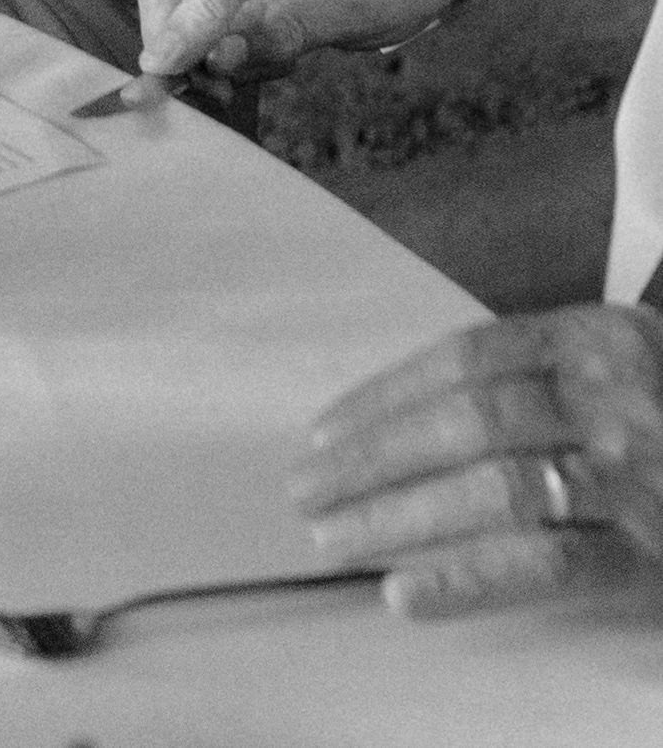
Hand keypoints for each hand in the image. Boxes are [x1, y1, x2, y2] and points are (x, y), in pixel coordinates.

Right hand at [135, 0, 472, 79]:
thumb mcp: (364, 8)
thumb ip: (290, 28)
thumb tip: (215, 58)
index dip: (191, 15)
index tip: (162, 69)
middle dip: (176, 38)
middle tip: (217, 94)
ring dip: (189, 42)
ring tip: (255, 69)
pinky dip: (200, 35)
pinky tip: (249, 49)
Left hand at [292, 307, 662, 615]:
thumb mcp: (633, 371)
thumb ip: (547, 381)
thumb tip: (421, 421)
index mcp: (600, 338)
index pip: (466, 357)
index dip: (385, 395)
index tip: (322, 433)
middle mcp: (616, 395)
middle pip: (467, 419)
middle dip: (373, 458)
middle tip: (304, 493)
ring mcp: (639, 474)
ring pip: (494, 487)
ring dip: (397, 515)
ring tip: (331, 541)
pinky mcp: (655, 554)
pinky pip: (546, 563)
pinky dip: (467, 578)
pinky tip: (406, 593)